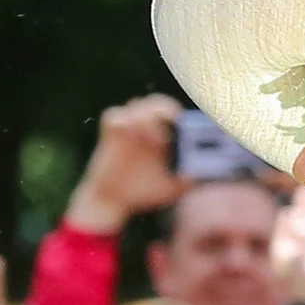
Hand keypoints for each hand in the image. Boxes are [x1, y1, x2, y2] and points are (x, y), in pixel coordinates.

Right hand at [64, 95, 187, 234]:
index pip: (172, 112)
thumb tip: (195, 176)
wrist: (114, 202)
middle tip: (174, 119)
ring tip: (156, 138)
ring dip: (147, 116)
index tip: (187, 121)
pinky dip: (124, 120)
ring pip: (136, 104)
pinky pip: (113, 115)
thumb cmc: (142, 195)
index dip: (180, 112)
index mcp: (163, 138)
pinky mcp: (110, 136)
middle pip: (156, 101)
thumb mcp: (169, 191)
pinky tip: (134, 136)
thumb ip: (185, 184)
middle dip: (165, 106)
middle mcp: (145, 130)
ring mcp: (127, 131)